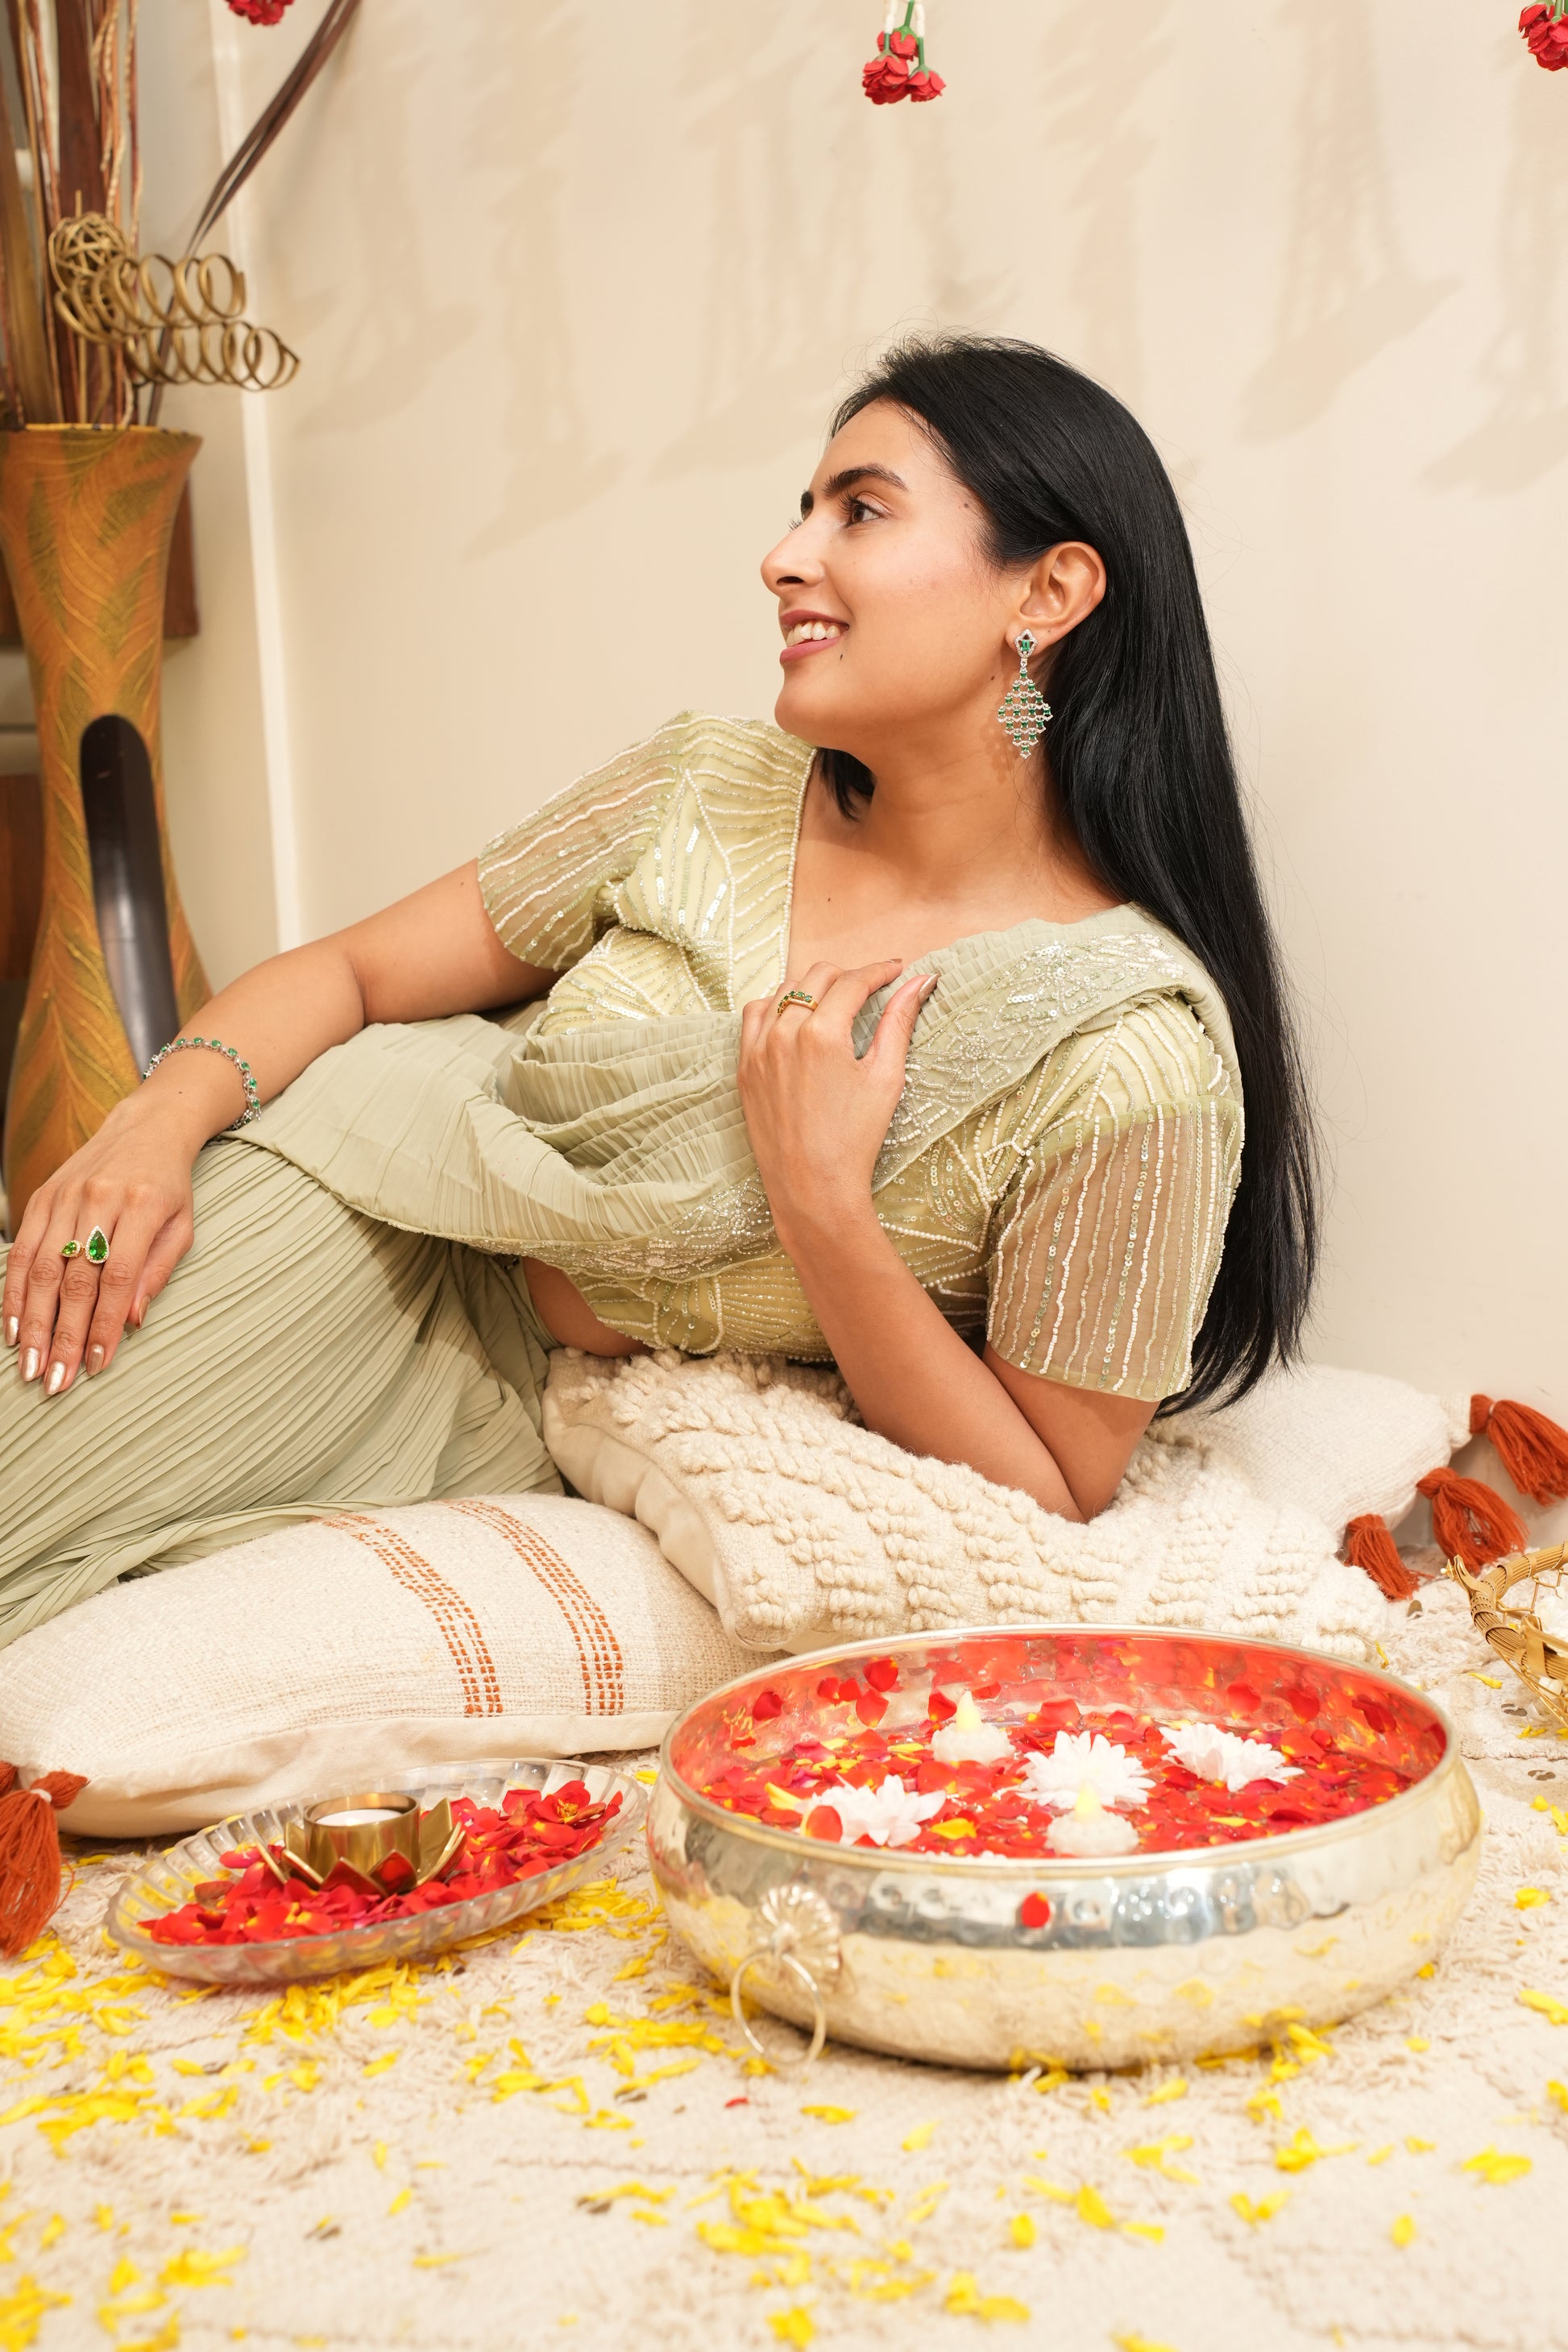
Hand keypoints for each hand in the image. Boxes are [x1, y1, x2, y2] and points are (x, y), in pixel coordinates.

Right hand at [3, 1098, 199, 1394]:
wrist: (146, 1126)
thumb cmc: (169, 1186)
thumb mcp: (182, 1226)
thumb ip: (156, 1271)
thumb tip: (130, 1322)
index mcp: (141, 1207)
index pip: (118, 1276)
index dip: (104, 1324)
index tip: (97, 1364)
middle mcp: (99, 1200)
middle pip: (75, 1277)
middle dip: (64, 1334)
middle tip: (56, 1380)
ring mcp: (65, 1197)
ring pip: (42, 1267)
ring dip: (34, 1321)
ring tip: (32, 1364)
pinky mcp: (42, 1196)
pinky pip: (22, 1249)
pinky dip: (13, 1291)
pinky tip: (13, 1327)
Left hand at [736, 959, 935, 1252]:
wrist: (812, 1187)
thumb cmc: (855, 1139)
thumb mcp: (885, 1077)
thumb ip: (899, 1022)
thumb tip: (921, 981)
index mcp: (822, 1034)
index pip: (853, 981)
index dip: (879, 971)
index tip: (895, 970)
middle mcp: (784, 1033)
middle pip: (817, 976)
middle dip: (848, 975)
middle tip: (870, 988)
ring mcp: (758, 1049)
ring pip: (782, 990)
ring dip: (811, 987)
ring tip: (834, 1001)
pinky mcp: (744, 1067)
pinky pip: (754, 1016)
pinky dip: (775, 1006)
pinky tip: (794, 1017)